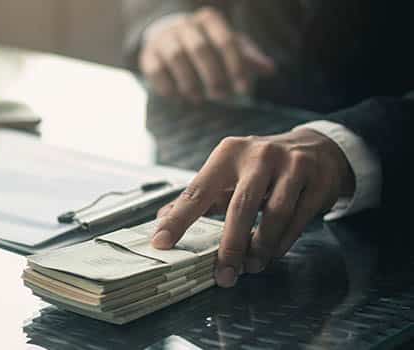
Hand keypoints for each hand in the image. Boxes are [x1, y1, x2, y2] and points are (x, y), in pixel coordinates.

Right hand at [140, 6, 274, 101]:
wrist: (169, 37)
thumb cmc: (207, 44)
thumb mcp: (229, 47)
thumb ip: (248, 57)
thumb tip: (270, 69)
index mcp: (209, 20)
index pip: (225, 41)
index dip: (236, 66)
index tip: (244, 90)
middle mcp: (184, 25)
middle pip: (200, 48)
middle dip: (212, 75)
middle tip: (220, 96)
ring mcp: (164, 38)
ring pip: (176, 57)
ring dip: (189, 82)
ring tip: (199, 99)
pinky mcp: (148, 55)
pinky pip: (156, 70)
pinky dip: (168, 86)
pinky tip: (178, 97)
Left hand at [152, 129, 354, 286]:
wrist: (317, 149)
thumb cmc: (262, 166)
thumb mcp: (229, 172)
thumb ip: (199, 196)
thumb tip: (162, 219)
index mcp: (228, 153)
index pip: (197, 191)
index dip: (179, 219)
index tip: (162, 242)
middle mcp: (258, 156)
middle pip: (240, 207)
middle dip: (230, 246)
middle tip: (224, 273)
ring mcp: (291, 166)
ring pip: (274, 215)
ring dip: (260, 247)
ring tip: (250, 266)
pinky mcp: (316, 180)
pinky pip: (298, 219)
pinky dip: (283, 241)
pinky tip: (273, 253)